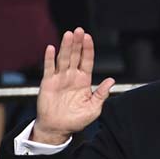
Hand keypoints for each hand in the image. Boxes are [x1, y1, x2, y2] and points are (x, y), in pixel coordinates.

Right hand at [31, 28, 114, 144]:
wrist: (58, 128)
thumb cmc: (77, 119)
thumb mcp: (94, 108)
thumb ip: (101, 94)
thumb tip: (111, 80)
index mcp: (84, 80)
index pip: (87, 61)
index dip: (88, 49)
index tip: (89, 37)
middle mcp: (72, 76)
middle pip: (75, 56)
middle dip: (77, 43)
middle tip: (79, 30)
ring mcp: (60, 78)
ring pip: (63, 59)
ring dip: (65, 46)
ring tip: (68, 34)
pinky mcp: (48, 83)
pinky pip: (49, 68)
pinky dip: (49, 58)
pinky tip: (51, 48)